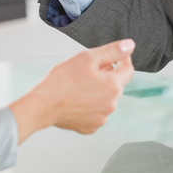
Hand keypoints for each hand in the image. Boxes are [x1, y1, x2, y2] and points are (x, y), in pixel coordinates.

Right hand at [8, 39, 134, 142]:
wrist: (42, 105)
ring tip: (79, 86)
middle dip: (106, 75)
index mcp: (113, 86)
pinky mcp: (91, 127)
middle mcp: (111, 104)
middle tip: (87, 70)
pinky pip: (96, 112)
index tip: (114, 55)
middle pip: (116, 84)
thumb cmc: (61, 80)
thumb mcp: (87, 57)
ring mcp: (102, 118)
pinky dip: (90, 105)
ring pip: (106, 99)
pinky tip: (77, 99)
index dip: (122, 59)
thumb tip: (129, 45)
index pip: (128, 69)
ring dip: (99, 91)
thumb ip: (112, 51)